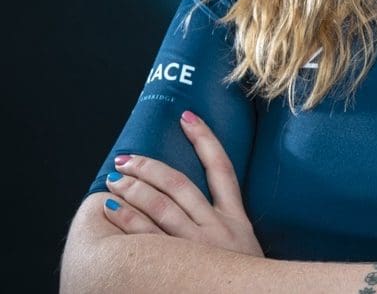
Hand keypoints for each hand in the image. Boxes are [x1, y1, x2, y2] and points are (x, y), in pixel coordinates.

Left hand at [102, 109, 263, 257]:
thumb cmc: (245, 282)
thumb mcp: (244, 248)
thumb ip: (224, 225)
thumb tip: (197, 204)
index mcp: (235, 218)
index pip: (221, 166)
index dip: (204, 138)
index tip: (187, 116)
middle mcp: (217, 226)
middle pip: (180, 183)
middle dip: (150, 167)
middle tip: (127, 158)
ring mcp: (199, 245)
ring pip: (163, 205)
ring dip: (135, 188)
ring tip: (115, 179)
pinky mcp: (184, 263)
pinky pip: (152, 236)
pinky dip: (130, 220)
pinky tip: (114, 210)